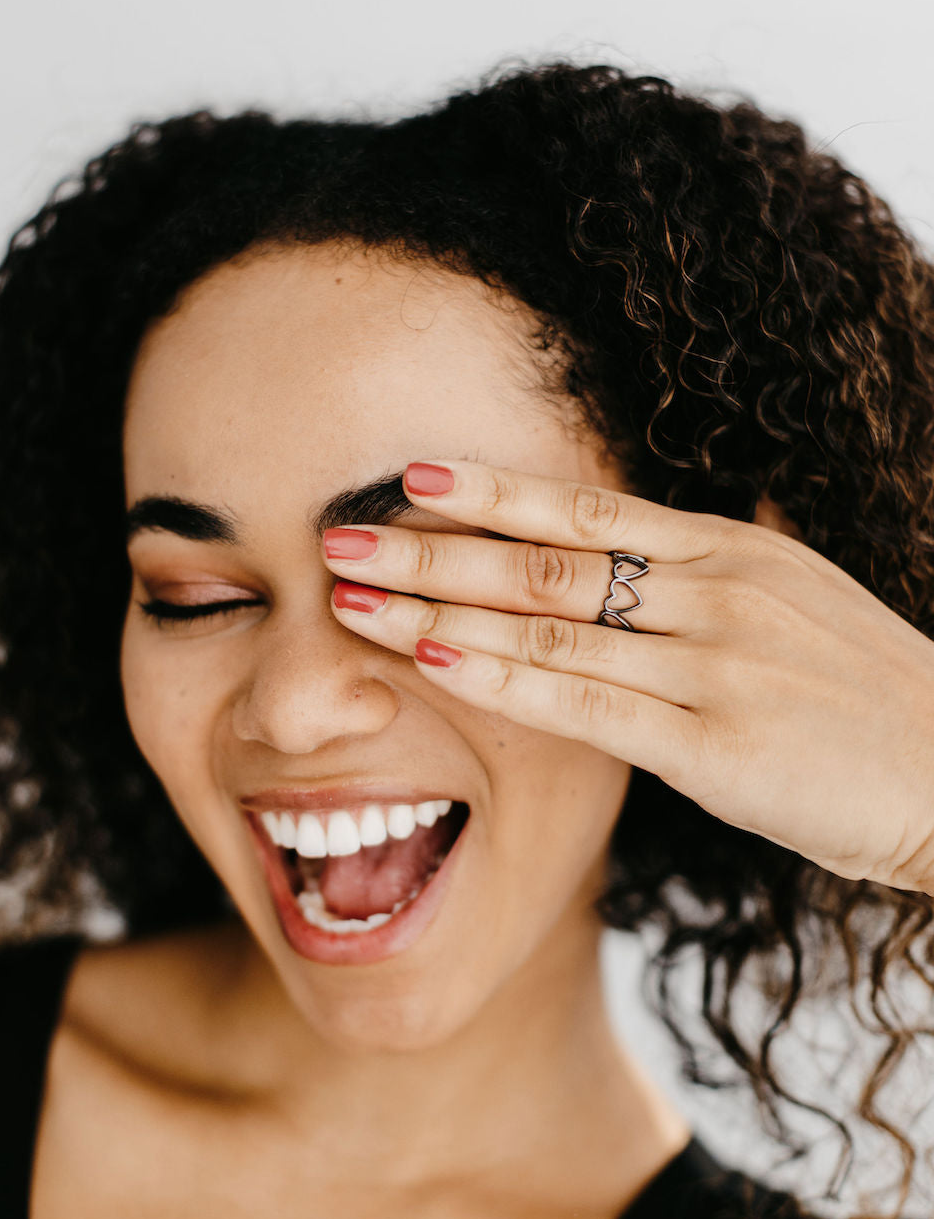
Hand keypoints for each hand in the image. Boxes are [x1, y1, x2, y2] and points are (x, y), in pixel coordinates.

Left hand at [322, 459, 933, 895]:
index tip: (411, 475)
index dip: (492, 491)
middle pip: (547, 559)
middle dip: (432, 547)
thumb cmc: (879, 698)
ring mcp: (711, 664)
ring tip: (351, 596)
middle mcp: (714, 591)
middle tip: (338, 533)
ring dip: (438, 606)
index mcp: (732, 553)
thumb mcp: (811, 600)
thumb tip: (711, 522)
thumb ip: (745, 559)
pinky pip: (584, 702)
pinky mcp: (712, 742)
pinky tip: (436, 659)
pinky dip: (503, 678)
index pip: (588, 510)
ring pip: (549, 625)